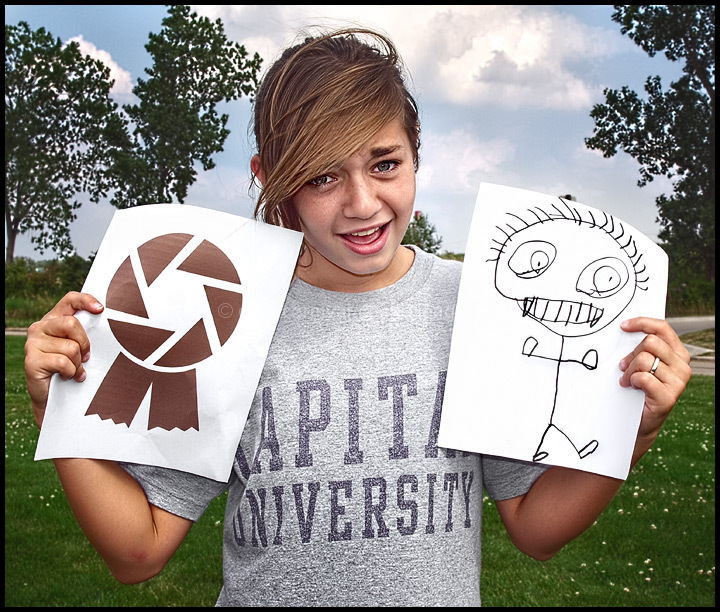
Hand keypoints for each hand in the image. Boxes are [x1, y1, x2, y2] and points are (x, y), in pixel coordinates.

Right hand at [25, 292, 103, 427]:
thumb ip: (85, 334)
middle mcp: (40, 327)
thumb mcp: (80, 347)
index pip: (70, 300)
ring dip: (78, 363)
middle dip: (85, 343)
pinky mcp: (31, 361)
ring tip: (74, 370)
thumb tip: (110, 324)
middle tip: (86, 357)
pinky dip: (71, 372)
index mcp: (54, 320)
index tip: (100, 310)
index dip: (86, 301)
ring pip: (70, 347)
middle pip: (72, 324)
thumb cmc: (71, 368)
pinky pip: (63, 362)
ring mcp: (33, 344)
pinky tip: (68, 376)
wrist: (54, 397)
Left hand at [618, 317, 691, 459]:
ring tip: (627, 379)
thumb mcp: (642, 363)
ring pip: (644, 360)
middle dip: (631, 354)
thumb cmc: (640, 388)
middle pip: (650, 343)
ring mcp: (678, 382)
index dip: (642, 323)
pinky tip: (631, 386)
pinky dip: (632, 380)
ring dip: (629, 370)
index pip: (662, 328)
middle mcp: (682, 366)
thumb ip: (642, 348)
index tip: (623, 326)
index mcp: (677, 353)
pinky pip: (643, 377)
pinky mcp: (669, 397)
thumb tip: (626, 328)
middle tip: (624, 366)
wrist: (641, 420)